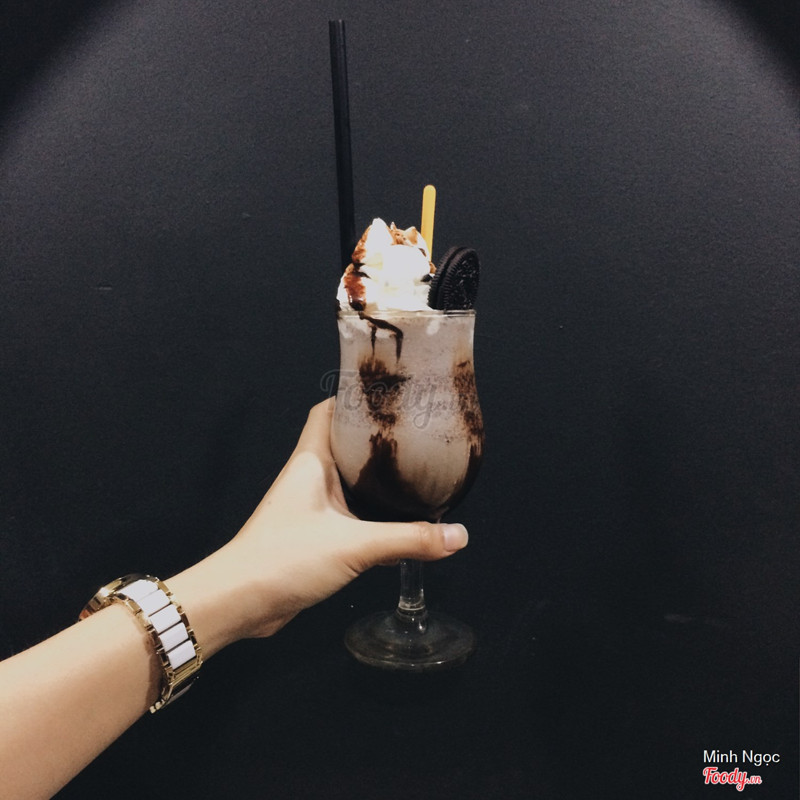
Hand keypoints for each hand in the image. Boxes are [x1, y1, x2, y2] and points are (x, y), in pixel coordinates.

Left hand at [170, 398, 468, 650]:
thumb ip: (408, 539)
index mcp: (311, 461)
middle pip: (345, 445)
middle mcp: (309, 478)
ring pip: (349, 483)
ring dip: (376, 480)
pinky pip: (349, 517)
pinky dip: (372, 516)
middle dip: (376, 439)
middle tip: (416, 434)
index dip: (354, 396)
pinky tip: (398, 525)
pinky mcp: (313, 538)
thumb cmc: (283, 558)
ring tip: (415, 474)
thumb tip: (458, 535)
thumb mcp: (355, 545)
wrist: (238, 603)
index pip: (328, 411)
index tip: (388, 392)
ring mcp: (309, 508)